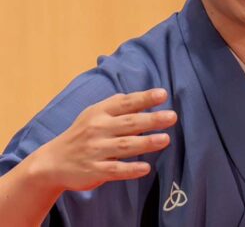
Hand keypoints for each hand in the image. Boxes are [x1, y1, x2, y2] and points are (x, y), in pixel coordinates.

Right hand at [31, 88, 175, 191]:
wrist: (52, 162)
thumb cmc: (82, 133)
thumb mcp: (94, 113)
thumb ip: (117, 104)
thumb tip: (143, 96)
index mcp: (100, 112)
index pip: (126, 103)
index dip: (144, 98)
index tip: (163, 94)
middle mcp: (98, 129)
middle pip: (129, 123)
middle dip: (152, 119)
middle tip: (172, 117)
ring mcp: (96, 150)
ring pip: (124, 146)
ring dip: (146, 143)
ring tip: (165, 139)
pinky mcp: (94, 170)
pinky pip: (114, 170)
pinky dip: (130, 169)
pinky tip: (146, 168)